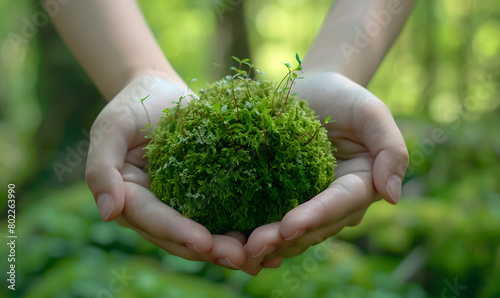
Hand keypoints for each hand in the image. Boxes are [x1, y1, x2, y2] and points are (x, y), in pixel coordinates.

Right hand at [85, 75, 246, 269]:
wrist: (163, 91)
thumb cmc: (134, 105)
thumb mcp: (111, 128)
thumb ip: (101, 168)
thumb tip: (108, 213)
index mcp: (130, 198)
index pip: (152, 220)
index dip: (177, 232)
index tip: (205, 242)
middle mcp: (155, 208)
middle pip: (180, 237)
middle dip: (210, 250)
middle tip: (242, 258)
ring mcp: (180, 204)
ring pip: (203, 234)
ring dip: (228, 248)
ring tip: (259, 258)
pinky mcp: (204, 195)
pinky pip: (220, 216)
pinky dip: (240, 230)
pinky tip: (265, 239)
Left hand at [242, 72, 408, 273]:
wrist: (312, 91)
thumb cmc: (343, 98)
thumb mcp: (371, 112)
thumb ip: (391, 148)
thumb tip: (393, 196)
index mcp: (361, 185)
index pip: (339, 205)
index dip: (315, 217)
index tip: (289, 225)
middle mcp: (336, 203)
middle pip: (313, 227)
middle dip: (284, 239)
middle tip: (253, 246)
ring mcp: (310, 204)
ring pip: (292, 233)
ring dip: (268, 244)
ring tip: (240, 251)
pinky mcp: (285, 200)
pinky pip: (273, 222)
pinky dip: (256, 235)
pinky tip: (235, 243)